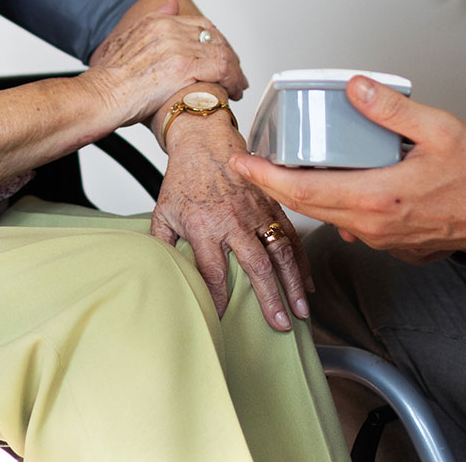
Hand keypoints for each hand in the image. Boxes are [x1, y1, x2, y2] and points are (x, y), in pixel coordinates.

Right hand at [83, 0, 244, 125]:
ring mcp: (177, 47)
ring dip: (235, 70)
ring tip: (237, 86)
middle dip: (228, 54)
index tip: (221, 57)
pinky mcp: (184, 67)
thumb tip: (172, 4)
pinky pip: (222, 68)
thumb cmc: (108, 81)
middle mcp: (168, 29)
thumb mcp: (125, 41)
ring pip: (222, 52)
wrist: (98, 97)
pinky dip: (234, 80)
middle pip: (214, 36)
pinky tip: (234, 91)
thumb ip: (152, 22)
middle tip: (234, 73)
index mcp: (156, 22)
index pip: (199, 24)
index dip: (215, 42)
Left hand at [151, 118, 311, 330]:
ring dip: (292, 283)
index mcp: (204, 228)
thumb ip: (161, 246)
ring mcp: (256, 213)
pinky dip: (301, 260)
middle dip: (270, 299)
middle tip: (280, 324)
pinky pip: (290, 235)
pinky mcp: (270, 205)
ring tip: (300, 310)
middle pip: (256, 267)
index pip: (214, 274)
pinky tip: (307, 281)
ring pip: (280, 253)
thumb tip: (159, 273)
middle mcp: (234, 222)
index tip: (222, 318)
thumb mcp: (163, 213)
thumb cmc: (184, 177)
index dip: (218, 300)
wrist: (204, 142)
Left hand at [228, 75, 465, 262]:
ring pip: (326, 217)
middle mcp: (372, 224)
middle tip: (248, 163)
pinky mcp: (391, 242)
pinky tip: (330, 185)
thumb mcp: (438, 129)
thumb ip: (391, 109)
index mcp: (377, 197)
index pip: (305, 191)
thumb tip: (354, 87)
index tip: (242, 162)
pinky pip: (349, 224)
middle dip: (272, 185)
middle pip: (306, 208)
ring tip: (281, 170)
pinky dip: (330, 205)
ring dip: (301, 196)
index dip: (267, 177)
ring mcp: (381, 238)